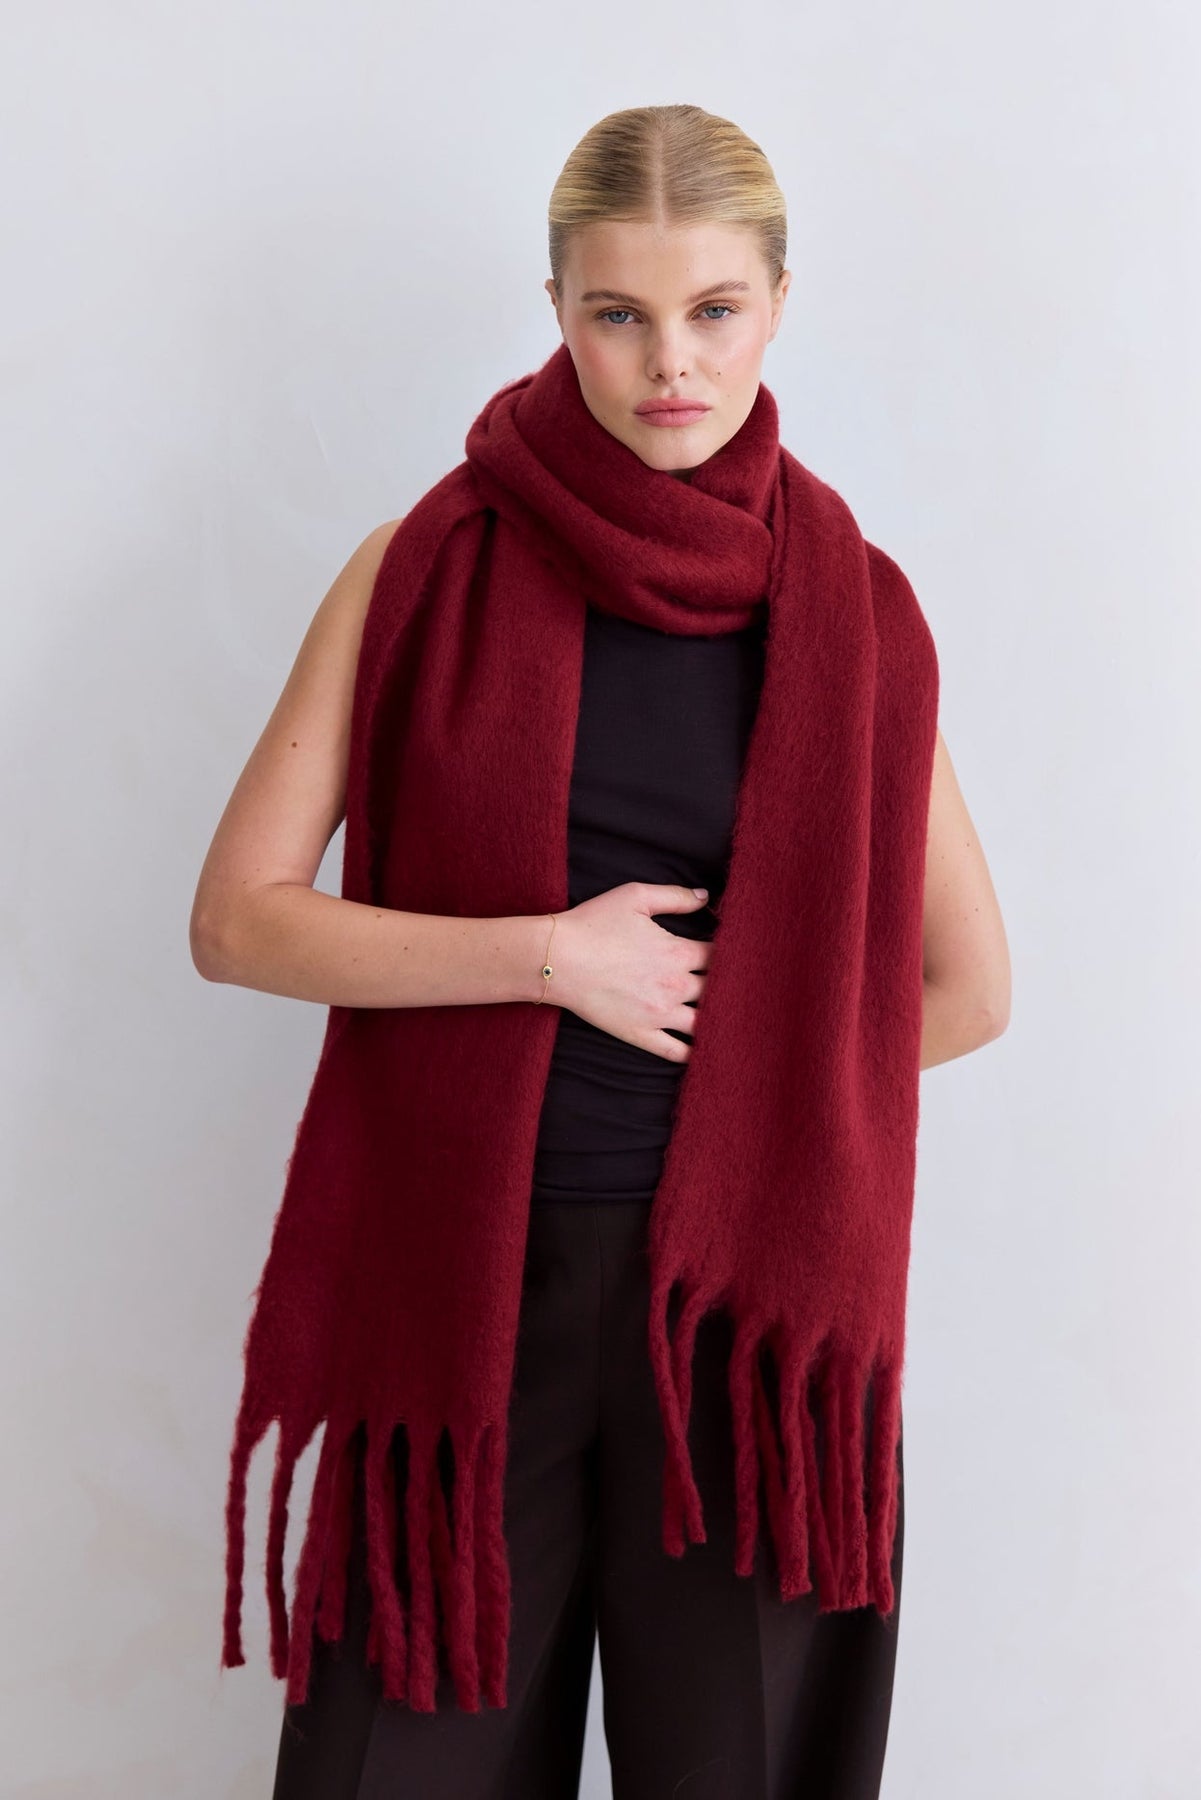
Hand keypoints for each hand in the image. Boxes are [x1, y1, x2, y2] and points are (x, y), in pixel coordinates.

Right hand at [544, 882, 713, 1062]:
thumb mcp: (636, 897)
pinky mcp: (641, 1035)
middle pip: (717, 989)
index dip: (728, 954)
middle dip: (724, 986)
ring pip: (704, 1023)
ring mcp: (660, 1015)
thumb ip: (675, 897)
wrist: (557, 959)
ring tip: (723, 1017)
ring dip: (717, 1019)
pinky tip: (704, 1049)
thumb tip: (705, 897)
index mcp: (678, 952)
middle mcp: (676, 986)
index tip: (728, 954)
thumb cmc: (593, 923)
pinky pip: (677, 1052)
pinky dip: (695, 1054)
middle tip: (731, 986)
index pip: (720, 956)